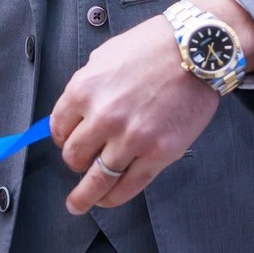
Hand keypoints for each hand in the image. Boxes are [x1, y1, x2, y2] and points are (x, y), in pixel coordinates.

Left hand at [51, 12, 223, 214]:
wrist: (195, 51)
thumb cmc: (150, 48)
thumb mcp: (103, 58)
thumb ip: (87, 86)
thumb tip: (74, 111)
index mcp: (83, 90)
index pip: (58, 128)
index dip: (61, 138)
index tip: (66, 142)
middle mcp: (103, 117)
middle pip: (75, 155)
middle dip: (74, 162)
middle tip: (78, 165)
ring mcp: (131, 138)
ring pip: (98, 178)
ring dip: (86, 194)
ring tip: (78, 204)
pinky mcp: (158, 154)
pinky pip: (129, 185)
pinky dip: (113, 198)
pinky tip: (106, 201)